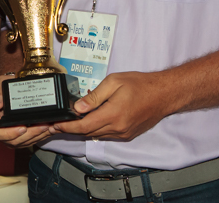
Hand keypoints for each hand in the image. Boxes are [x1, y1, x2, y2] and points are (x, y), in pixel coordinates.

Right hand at [0, 74, 53, 147]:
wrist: (14, 87)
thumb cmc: (5, 86)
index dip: (9, 134)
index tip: (22, 128)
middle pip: (11, 141)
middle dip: (28, 135)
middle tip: (41, 126)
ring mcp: (9, 134)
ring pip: (22, 143)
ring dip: (36, 137)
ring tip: (46, 126)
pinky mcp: (19, 136)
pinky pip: (29, 141)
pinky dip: (39, 137)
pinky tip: (47, 130)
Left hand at [49, 71, 173, 140]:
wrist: (164, 94)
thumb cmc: (140, 84)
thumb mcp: (114, 82)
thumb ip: (95, 96)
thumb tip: (78, 107)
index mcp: (113, 115)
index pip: (83, 125)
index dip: (66, 127)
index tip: (54, 125)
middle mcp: (118, 128)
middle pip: (87, 132)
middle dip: (70, 129)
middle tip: (55, 125)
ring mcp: (123, 134)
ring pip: (96, 135)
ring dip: (82, 130)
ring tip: (68, 123)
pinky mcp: (127, 135)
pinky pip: (106, 135)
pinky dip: (95, 129)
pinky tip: (88, 121)